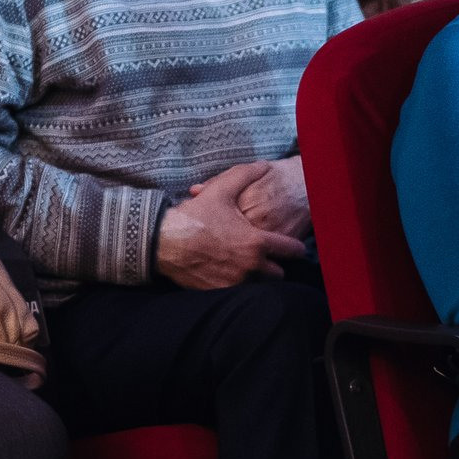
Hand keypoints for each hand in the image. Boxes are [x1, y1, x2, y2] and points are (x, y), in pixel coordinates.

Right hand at [157, 162, 307, 288]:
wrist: (162, 242)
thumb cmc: (194, 216)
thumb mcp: (220, 190)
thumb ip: (245, 175)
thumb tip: (263, 165)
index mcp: (256, 243)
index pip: (292, 251)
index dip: (296, 248)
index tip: (294, 247)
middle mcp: (250, 267)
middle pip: (278, 275)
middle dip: (274, 265)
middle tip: (264, 256)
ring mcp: (235, 283)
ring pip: (258, 285)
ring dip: (256, 277)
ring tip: (245, 264)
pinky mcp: (220, 293)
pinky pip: (237, 292)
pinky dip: (236, 283)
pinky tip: (227, 270)